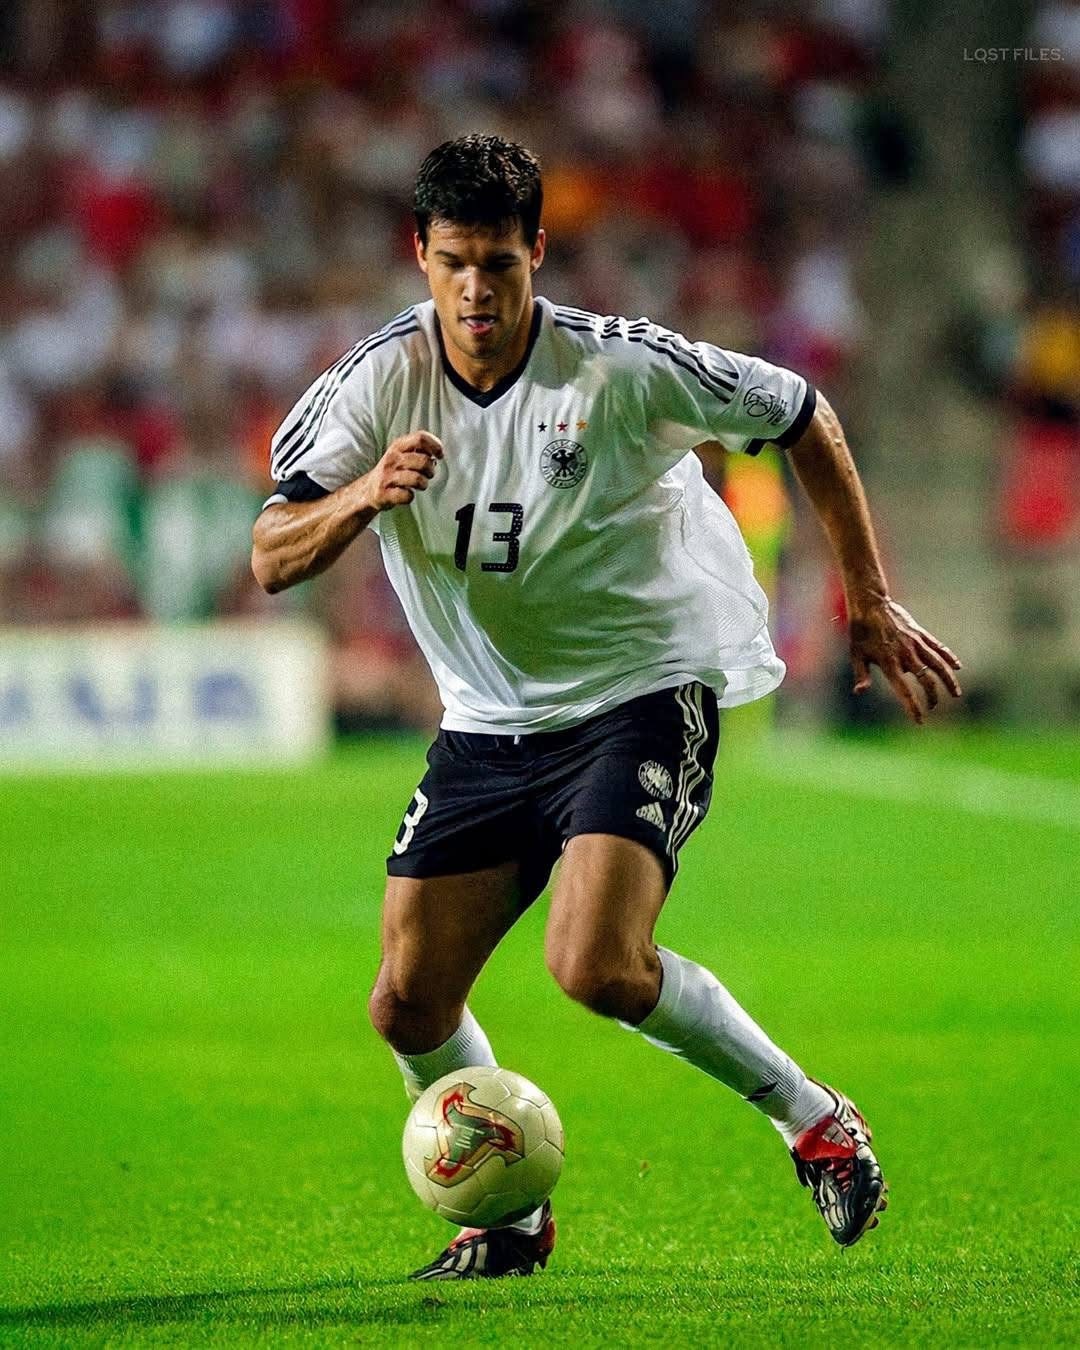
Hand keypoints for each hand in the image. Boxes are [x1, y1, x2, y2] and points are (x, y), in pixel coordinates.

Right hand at [360, 431, 443, 510]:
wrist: (369, 488)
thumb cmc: (393, 470)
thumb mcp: (402, 453)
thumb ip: (420, 450)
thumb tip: (437, 455)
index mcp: (398, 446)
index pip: (420, 438)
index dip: (435, 446)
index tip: (439, 455)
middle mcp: (392, 459)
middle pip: (423, 460)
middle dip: (431, 470)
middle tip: (428, 474)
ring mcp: (387, 476)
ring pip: (417, 479)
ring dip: (423, 484)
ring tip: (420, 485)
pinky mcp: (384, 494)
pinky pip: (407, 496)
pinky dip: (410, 496)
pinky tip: (407, 494)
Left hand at [849, 598, 961, 723]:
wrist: (870, 604)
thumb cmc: (860, 632)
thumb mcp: (856, 655)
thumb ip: (861, 675)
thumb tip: (860, 692)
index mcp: (889, 663)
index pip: (904, 691)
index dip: (913, 707)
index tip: (920, 720)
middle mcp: (906, 654)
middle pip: (926, 680)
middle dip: (932, 697)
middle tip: (933, 707)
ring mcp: (915, 643)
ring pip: (938, 664)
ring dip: (948, 680)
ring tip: (956, 694)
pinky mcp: (920, 633)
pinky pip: (938, 647)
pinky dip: (949, 657)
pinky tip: (957, 667)